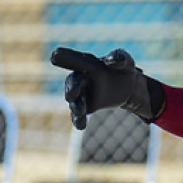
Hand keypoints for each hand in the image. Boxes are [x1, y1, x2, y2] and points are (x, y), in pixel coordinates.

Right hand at [50, 47, 164, 129]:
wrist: (128, 88)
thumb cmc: (123, 70)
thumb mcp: (126, 62)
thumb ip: (120, 58)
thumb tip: (109, 60)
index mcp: (88, 63)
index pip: (75, 60)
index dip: (66, 57)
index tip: (54, 55)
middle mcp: (81, 78)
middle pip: (72, 82)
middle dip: (71, 87)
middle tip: (72, 93)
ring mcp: (82, 93)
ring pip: (74, 100)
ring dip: (76, 106)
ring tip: (80, 111)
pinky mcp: (86, 107)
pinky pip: (78, 115)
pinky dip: (78, 120)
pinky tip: (80, 126)